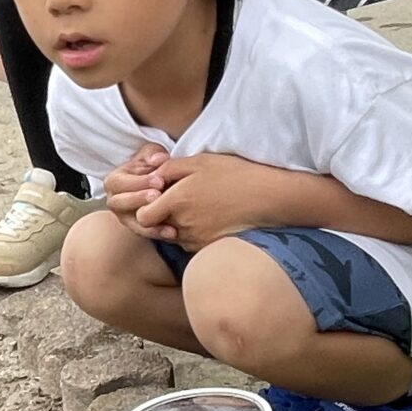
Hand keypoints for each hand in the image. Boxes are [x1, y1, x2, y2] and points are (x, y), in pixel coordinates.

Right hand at [101, 144, 175, 241]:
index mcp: (114, 181)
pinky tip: (173, 232)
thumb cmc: (150, 168)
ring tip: (167, 216)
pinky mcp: (137, 228)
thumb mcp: (149, 155)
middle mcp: (115, 201)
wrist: (155, 184)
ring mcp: (125, 217)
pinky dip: (159, 233)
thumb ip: (152, 154)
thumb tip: (158, 159)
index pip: (119, 182)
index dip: (138, 182)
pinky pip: (146, 233)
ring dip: (149, 222)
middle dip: (139, 200)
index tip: (158, 180)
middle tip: (158, 196)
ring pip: (132, 222)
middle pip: (121, 203)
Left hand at [134, 153, 284, 251]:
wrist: (268, 198)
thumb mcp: (200, 162)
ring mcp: (196, 239)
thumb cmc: (235, 175)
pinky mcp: (208, 248)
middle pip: (157, 227)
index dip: (147, 207)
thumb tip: (149, 176)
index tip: (159, 197)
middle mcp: (183, 225)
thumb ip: (168, 168)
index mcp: (176, 202)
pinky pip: (190, 244)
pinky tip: (210, 218)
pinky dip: (194, 233)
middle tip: (180, 200)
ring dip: (178, 224)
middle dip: (161, 215)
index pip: (143, 217)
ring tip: (199, 207)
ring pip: (173, 236)